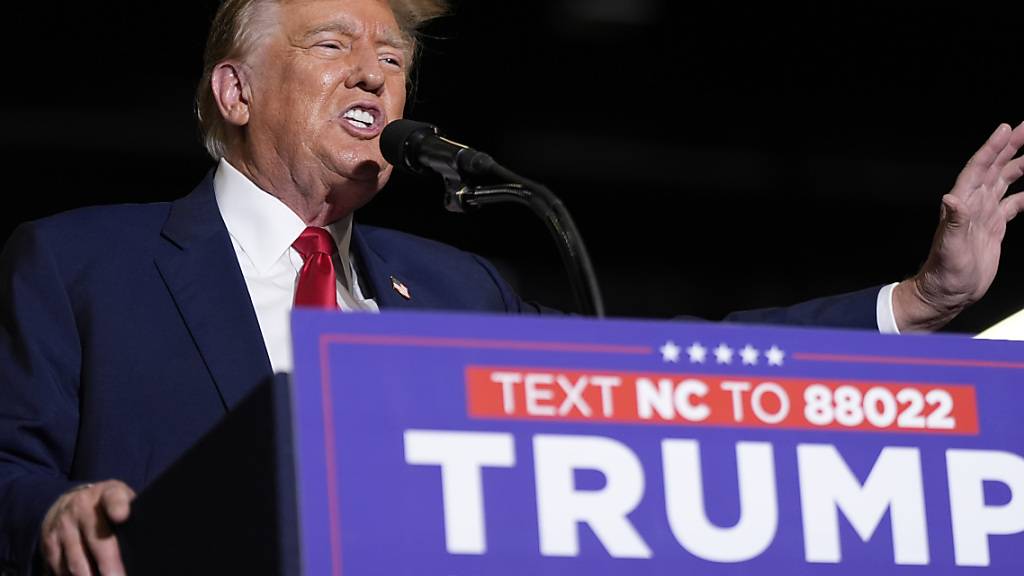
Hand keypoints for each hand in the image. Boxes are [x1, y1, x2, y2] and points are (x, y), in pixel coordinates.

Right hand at [39, 480, 135, 575]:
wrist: (68, 501)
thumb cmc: (107, 505)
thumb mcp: (122, 497)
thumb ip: (133, 510)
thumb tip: (151, 537)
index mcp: (107, 495)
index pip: (114, 498)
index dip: (117, 507)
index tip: (121, 516)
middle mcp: (82, 508)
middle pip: (97, 541)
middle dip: (108, 566)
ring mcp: (63, 526)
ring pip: (76, 561)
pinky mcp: (49, 543)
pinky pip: (59, 567)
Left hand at [894, 122, 1023, 331]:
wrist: (948, 292)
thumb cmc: (944, 272)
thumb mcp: (950, 246)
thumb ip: (953, 221)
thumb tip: (951, 198)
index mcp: (963, 203)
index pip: (979, 168)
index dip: (992, 147)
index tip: (1006, 128)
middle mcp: (973, 204)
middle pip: (994, 168)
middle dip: (1010, 147)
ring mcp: (984, 215)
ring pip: (1005, 182)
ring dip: (1019, 165)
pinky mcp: (993, 228)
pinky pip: (1013, 204)